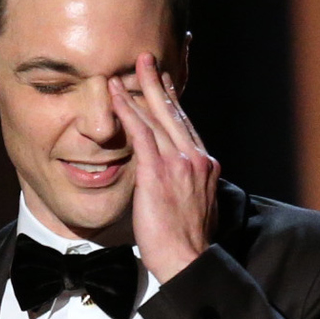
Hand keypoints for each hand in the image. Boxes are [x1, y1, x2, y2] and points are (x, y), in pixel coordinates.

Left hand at [109, 51, 218, 283]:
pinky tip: (114, 97)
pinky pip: (140, 135)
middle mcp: (196, 158)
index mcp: (204, 165)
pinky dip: (127, 112)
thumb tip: (177, 183)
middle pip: (175, 112)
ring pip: (158, 117)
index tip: (167, 83)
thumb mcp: (194, 206)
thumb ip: (187, 186)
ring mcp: (179, 163)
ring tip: (129, 67)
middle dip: (160, 82)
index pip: (186, 126)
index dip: (174, 102)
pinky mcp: (159, 173)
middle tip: (147, 59)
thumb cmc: (186, 242)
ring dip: (141, 89)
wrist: (188, 259)